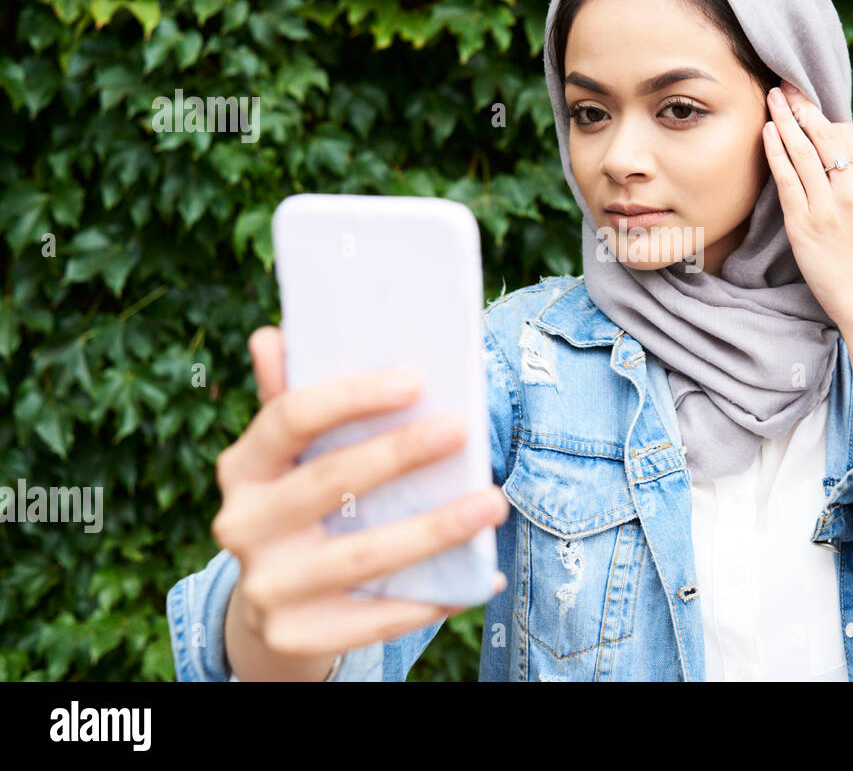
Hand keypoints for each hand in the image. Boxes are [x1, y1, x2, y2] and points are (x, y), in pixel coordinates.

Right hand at [216, 326, 509, 676]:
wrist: (270, 615)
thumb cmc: (298, 510)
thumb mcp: (286, 459)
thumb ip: (289, 401)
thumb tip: (272, 335)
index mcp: (241, 468)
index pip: (289, 418)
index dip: (351, 396)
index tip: (415, 380)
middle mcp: (241, 525)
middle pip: (330, 479)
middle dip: (401, 453)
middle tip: (462, 429)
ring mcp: (267, 586)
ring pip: (363, 554)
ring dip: (435, 529)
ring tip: (493, 503)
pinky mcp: (295, 636)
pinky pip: (375, 619)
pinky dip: (431, 598)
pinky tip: (479, 576)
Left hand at [761, 79, 852, 331]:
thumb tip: (836, 152)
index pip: (847, 134)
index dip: (824, 116)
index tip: (805, 101)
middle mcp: (851, 190)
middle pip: (824, 134)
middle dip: (802, 106)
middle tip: (784, 84)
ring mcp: (826, 206)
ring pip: (803, 151)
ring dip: (785, 120)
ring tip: (772, 98)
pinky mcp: (803, 224)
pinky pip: (787, 178)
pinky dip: (776, 151)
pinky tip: (768, 132)